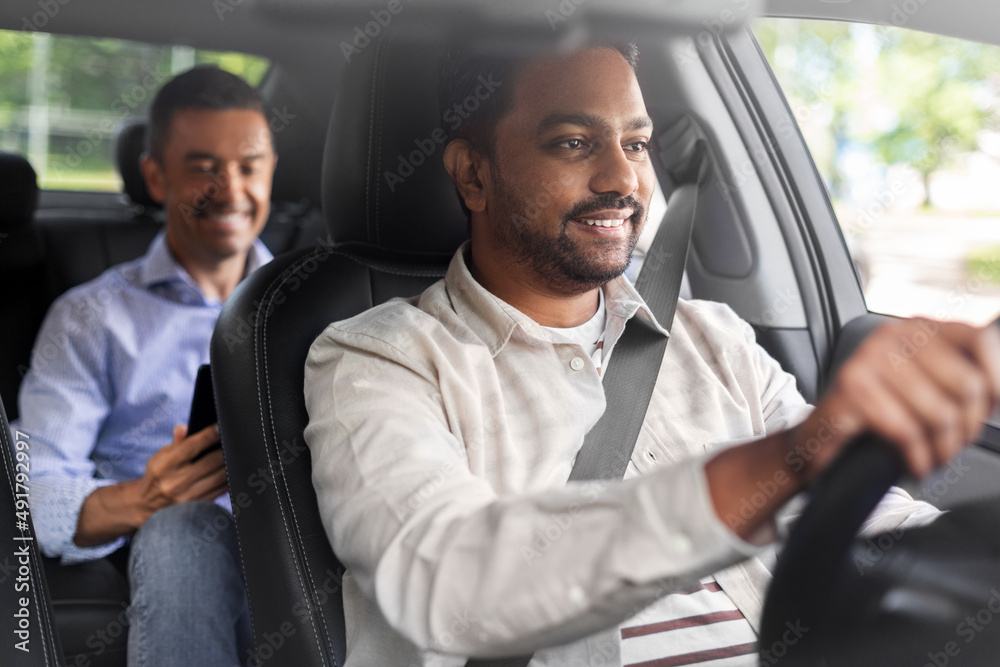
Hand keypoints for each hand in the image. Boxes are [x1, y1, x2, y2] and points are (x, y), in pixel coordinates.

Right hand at [73, 423, 227, 546]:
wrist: (148, 506)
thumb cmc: (158, 475)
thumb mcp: (159, 457)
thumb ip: (175, 443)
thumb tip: (183, 428)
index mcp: (164, 466)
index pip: (191, 447)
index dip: (208, 435)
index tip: (220, 426)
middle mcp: (176, 483)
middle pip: (210, 462)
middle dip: (225, 448)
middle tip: (233, 439)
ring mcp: (189, 497)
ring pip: (220, 476)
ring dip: (230, 463)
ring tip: (235, 452)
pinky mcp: (199, 505)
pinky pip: (222, 489)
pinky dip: (229, 477)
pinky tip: (232, 468)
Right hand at [789, 319, 999, 480]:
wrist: (816, 438)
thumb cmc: (876, 415)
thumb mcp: (921, 386)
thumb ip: (959, 377)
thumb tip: (998, 391)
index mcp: (915, 328)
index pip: (980, 339)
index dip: (998, 379)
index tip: (992, 408)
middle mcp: (891, 336)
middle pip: (967, 383)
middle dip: (967, 426)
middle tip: (953, 444)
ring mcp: (869, 360)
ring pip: (940, 413)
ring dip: (943, 449)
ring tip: (934, 457)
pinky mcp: (852, 390)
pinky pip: (907, 430)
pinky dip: (917, 458)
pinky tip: (914, 464)